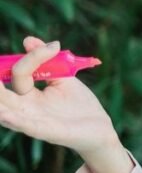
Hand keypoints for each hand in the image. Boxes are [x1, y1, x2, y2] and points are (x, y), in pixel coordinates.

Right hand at [0, 37, 132, 172]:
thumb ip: (46, 61)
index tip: (55, 47)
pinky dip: (16, 121)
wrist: (100, 129)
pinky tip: (5, 115)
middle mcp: (26, 107)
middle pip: (3, 95)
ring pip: (8, 111)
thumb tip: (28, 40)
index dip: (33, 58)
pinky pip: (28, 127)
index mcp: (28, 94)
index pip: (20, 73)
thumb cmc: (79, 105)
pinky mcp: (47, 132)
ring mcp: (34, 120)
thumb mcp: (63, 78)